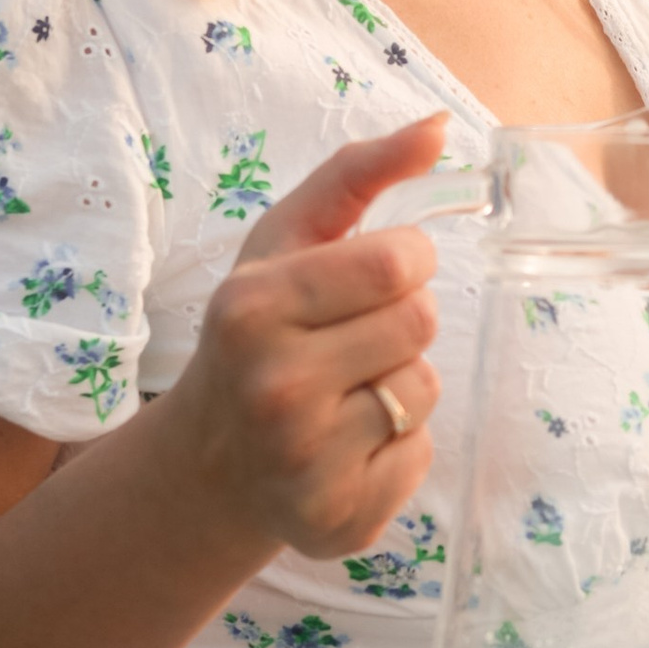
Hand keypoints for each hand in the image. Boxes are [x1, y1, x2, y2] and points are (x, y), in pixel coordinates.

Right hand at [163, 111, 447, 562]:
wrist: (209, 460)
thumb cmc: (258, 330)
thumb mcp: (286, 240)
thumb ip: (358, 172)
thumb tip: (438, 126)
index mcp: (252, 308)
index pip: (399, 263)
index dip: (403, 264)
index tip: (371, 277)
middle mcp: (271, 386)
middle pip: (420, 325)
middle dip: (399, 323)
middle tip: (349, 340)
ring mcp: (302, 462)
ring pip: (423, 392)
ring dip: (398, 385)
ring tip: (342, 394)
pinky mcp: (335, 521)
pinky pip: (418, 458)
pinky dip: (396, 449)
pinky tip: (346, 445)